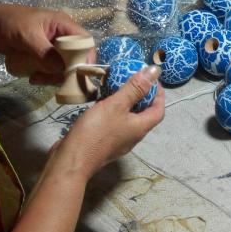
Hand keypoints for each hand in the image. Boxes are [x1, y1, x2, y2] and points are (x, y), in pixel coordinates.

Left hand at [0, 5, 90, 85]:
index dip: (87, 56)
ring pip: (65, 66)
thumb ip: (44, 52)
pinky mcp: (46, 56)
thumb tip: (61, 68)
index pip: (85, 40)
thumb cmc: (11, 24)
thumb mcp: (28, 36)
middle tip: (53, 81)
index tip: (80, 73)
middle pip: (77, 57)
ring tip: (37, 79)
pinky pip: (53, 69)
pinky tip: (33, 77)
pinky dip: (46, 76)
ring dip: (54, 76)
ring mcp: (55, 47)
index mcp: (63, 24)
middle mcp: (63, 35)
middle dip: (67, 71)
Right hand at [45, 65, 164, 180]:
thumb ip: (135, 88)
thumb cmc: (96, 131)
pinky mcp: (104, 141)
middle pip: (144, 113)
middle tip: (132, 79)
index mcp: (140, 127)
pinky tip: (101, 101)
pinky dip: (112, 109)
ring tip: (116, 86)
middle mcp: (133, 135)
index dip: (159, 94)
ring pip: (127, 117)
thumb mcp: (116, 105)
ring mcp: (118, 140)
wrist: (71, 160)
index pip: (159, 110)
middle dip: (141, 95)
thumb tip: (155, 72)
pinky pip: (113, 122)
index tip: (150, 79)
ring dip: (125, 101)